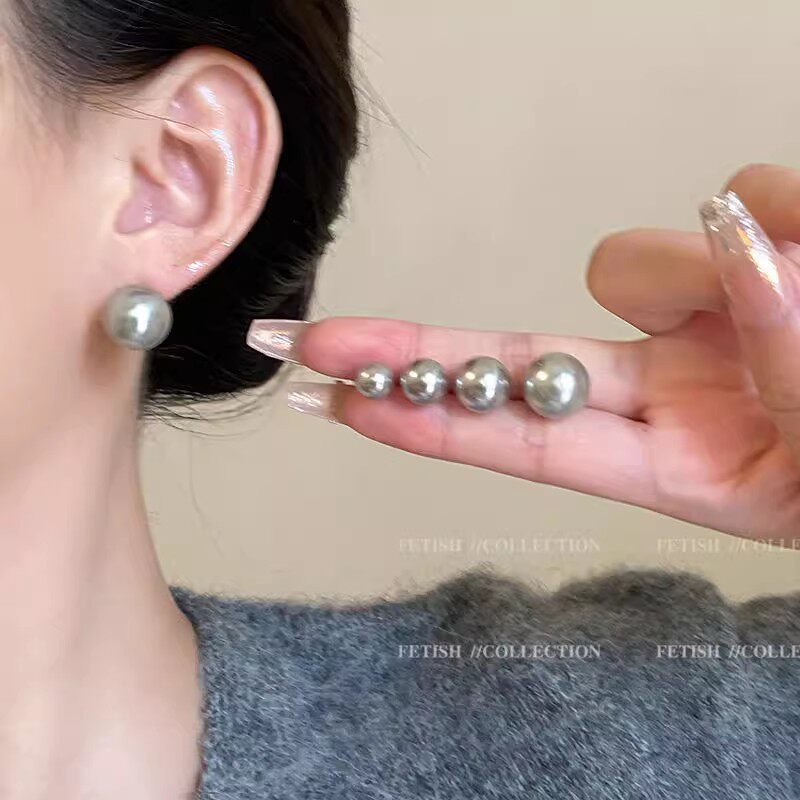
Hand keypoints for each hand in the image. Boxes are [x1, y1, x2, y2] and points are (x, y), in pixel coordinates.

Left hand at [249, 164, 799, 543]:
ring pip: (630, 256)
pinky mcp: (749, 253)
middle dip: (411, 350)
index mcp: (682, 467)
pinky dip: (779, 213)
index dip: (426, 419)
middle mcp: (674, 391)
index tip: (334, 402)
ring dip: (695, 262)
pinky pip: (735, 198)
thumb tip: (741, 246)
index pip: (523, 440)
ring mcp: (704, 319)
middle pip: (510, 360)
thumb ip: (795, 359)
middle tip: (308, 344)